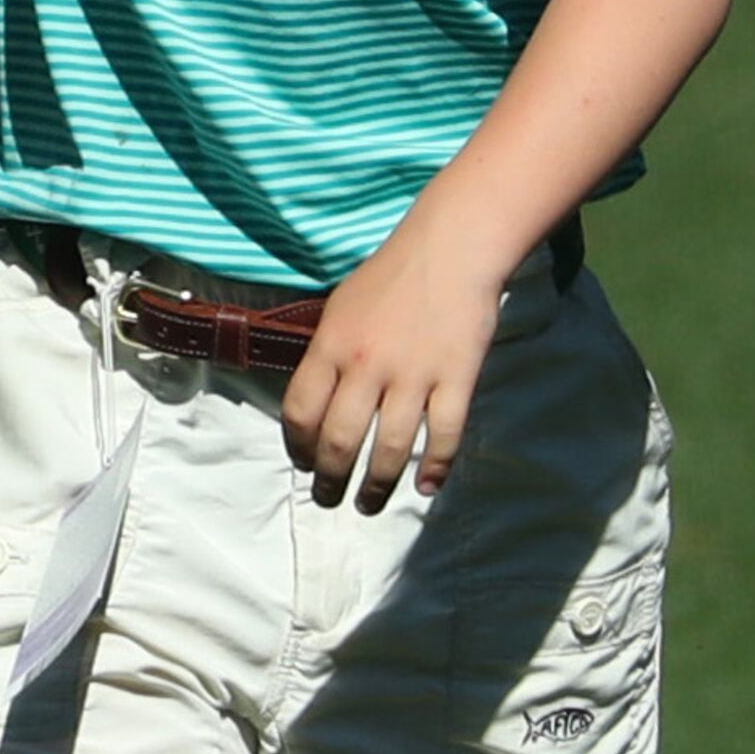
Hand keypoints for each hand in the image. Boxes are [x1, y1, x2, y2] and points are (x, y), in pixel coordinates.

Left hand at [280, 218, 503, 509]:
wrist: (450, 248)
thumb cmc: (390, 275)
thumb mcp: (339, 307)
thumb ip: (326, 354)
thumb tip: (313, 403)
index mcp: (331, 345)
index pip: (299, 411)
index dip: (297, 446)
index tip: (303, 464)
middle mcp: (367, 364)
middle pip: (339, 439)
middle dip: (330, 480)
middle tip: (329, 499)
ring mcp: (414, 374)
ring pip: (389, 448)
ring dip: (377, 486)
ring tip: (369, 504)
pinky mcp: (457, 378)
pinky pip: (444, 436)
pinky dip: (435, 468)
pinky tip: (427, 487)